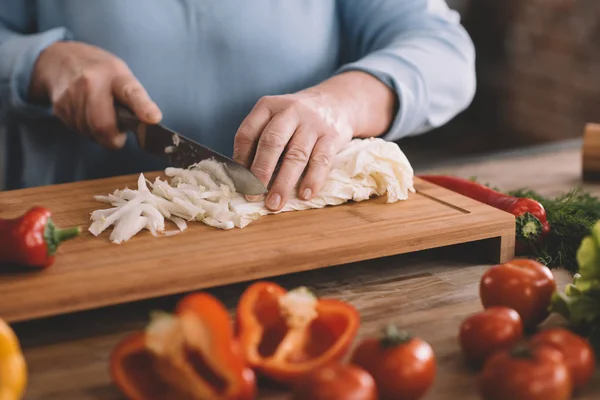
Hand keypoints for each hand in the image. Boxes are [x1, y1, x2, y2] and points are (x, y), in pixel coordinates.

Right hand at [29, 42, 161, 148]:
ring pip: (90, 132)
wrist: (60, 59)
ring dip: (99, 135)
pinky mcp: (59, 106)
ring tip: (101, 118)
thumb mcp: (122, 76)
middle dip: (113, 139)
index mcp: (116, 76)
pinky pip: (78, 130)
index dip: (143, 108)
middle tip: (118, 136)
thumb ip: (135, 100)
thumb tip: (148, 123)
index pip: (131, 93)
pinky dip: (86, 131)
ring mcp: (72, 94)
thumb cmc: (100, 72)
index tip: (153, 118)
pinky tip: (87, 116)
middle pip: (103, 125)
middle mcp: (91, 83)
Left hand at [233, 71, 395, 210]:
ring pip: (296, 155)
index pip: (248, 133)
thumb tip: (243, 176)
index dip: (241, 159)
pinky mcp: (333, 136)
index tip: (239, 182)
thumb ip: (259, 141)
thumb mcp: (275, 118)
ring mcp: (313, 123)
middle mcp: (290, 111)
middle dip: (260, 172)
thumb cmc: (297, 119)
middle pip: (272, 142)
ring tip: (275, 203)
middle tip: (253, 196)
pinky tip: (305, 195)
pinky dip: (313, 180)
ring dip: (284, 182)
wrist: (336, 102)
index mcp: (268, 106)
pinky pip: (321, 160)